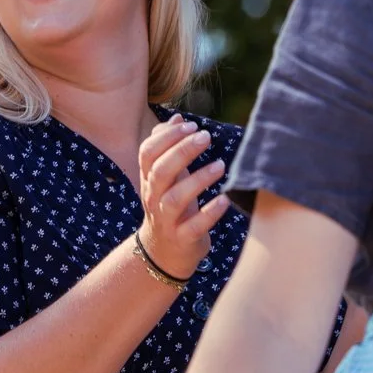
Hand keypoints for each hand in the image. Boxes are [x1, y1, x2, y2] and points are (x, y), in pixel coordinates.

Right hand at [135, 114, 231, 280]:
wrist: (163, 253)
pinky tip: (225, 200)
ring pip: (174, 199)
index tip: (190, 125)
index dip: (166, 137)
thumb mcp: (166, 178)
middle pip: (160, 172)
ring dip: (198, 180)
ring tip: (220, 166)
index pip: (147, 153)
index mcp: (149, 180)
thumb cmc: (169, 207)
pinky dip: (209, 213)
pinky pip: (194, 227)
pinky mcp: (182, 239)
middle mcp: (153, 198)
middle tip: (205, 137)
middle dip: (181, 152)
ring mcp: (166, 220)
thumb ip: (169, 148)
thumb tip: (177, 118)